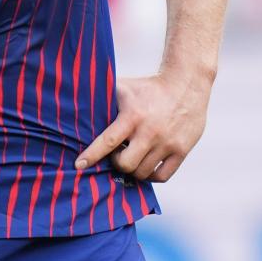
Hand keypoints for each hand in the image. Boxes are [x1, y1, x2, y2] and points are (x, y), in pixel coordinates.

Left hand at [74, 73, 210, 182]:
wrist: (185, 84)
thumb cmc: (147, 87)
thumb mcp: (123, 88)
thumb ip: (103, 100)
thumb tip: (75, 106)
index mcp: (133, 115)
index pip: (109, 141)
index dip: (92, 155)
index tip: (79, 165)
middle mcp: (150, 131)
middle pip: (125, 163)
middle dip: (116, 162)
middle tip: (116, 154)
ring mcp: (168, 143)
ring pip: (143, 173)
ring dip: (133, 169)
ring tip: (131, 157)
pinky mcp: (182, 150)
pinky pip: (162, 176)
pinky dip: (151, 176)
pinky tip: (145, 166)